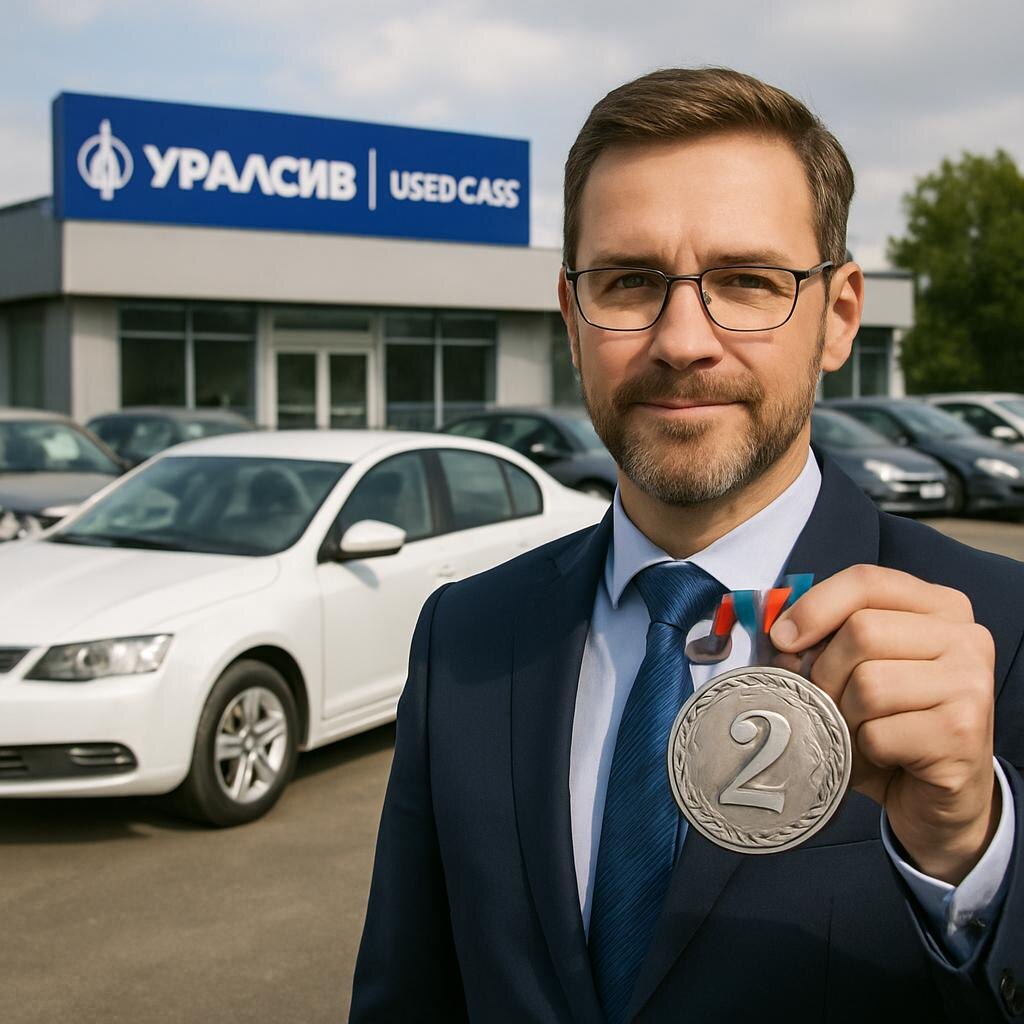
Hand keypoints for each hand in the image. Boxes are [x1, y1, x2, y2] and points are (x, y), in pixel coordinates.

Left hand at [769, 565, 998, 884]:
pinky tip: (884, 757)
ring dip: (846, 717)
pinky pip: (878, 732)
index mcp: (940, 607)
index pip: (867, 581)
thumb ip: (826, 639)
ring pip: (868, 683)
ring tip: (861, 732)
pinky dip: (864, 750)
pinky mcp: (962, 733)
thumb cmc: (891, 724)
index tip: (782, 638)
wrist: (939, 798)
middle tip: (830, 703)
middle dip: (827, 673)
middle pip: (862, 631)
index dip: (815, 606)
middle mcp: (966, 637)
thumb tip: (778, 636)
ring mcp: (971, 684)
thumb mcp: (858, 669)